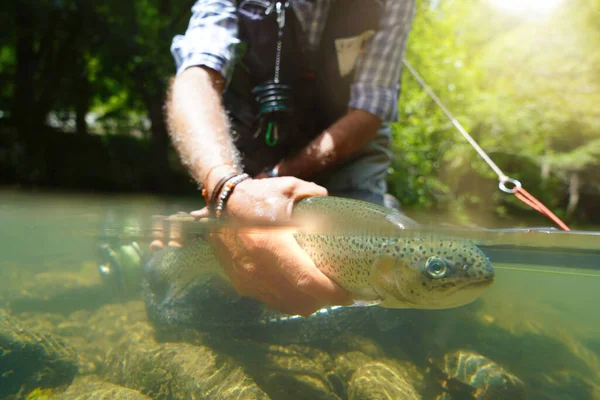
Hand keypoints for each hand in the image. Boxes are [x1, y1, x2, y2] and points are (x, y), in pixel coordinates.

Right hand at [191, 177, 352, 315]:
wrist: (219, 203)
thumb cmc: (257, 196)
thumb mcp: (289, 189)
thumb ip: (315, 197)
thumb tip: (334, 207)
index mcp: (272, 246)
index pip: (307, 280)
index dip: (331, 293)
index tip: (349, 295)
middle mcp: (259, 269)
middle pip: (299, 301)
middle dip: (322, 301)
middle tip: (337, 292)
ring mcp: (248, 279)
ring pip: (285, 305)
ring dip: (305, 303)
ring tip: (318, 293)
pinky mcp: (241, 283)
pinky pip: (270, 300)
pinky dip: (287, 299)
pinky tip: (295, 288)